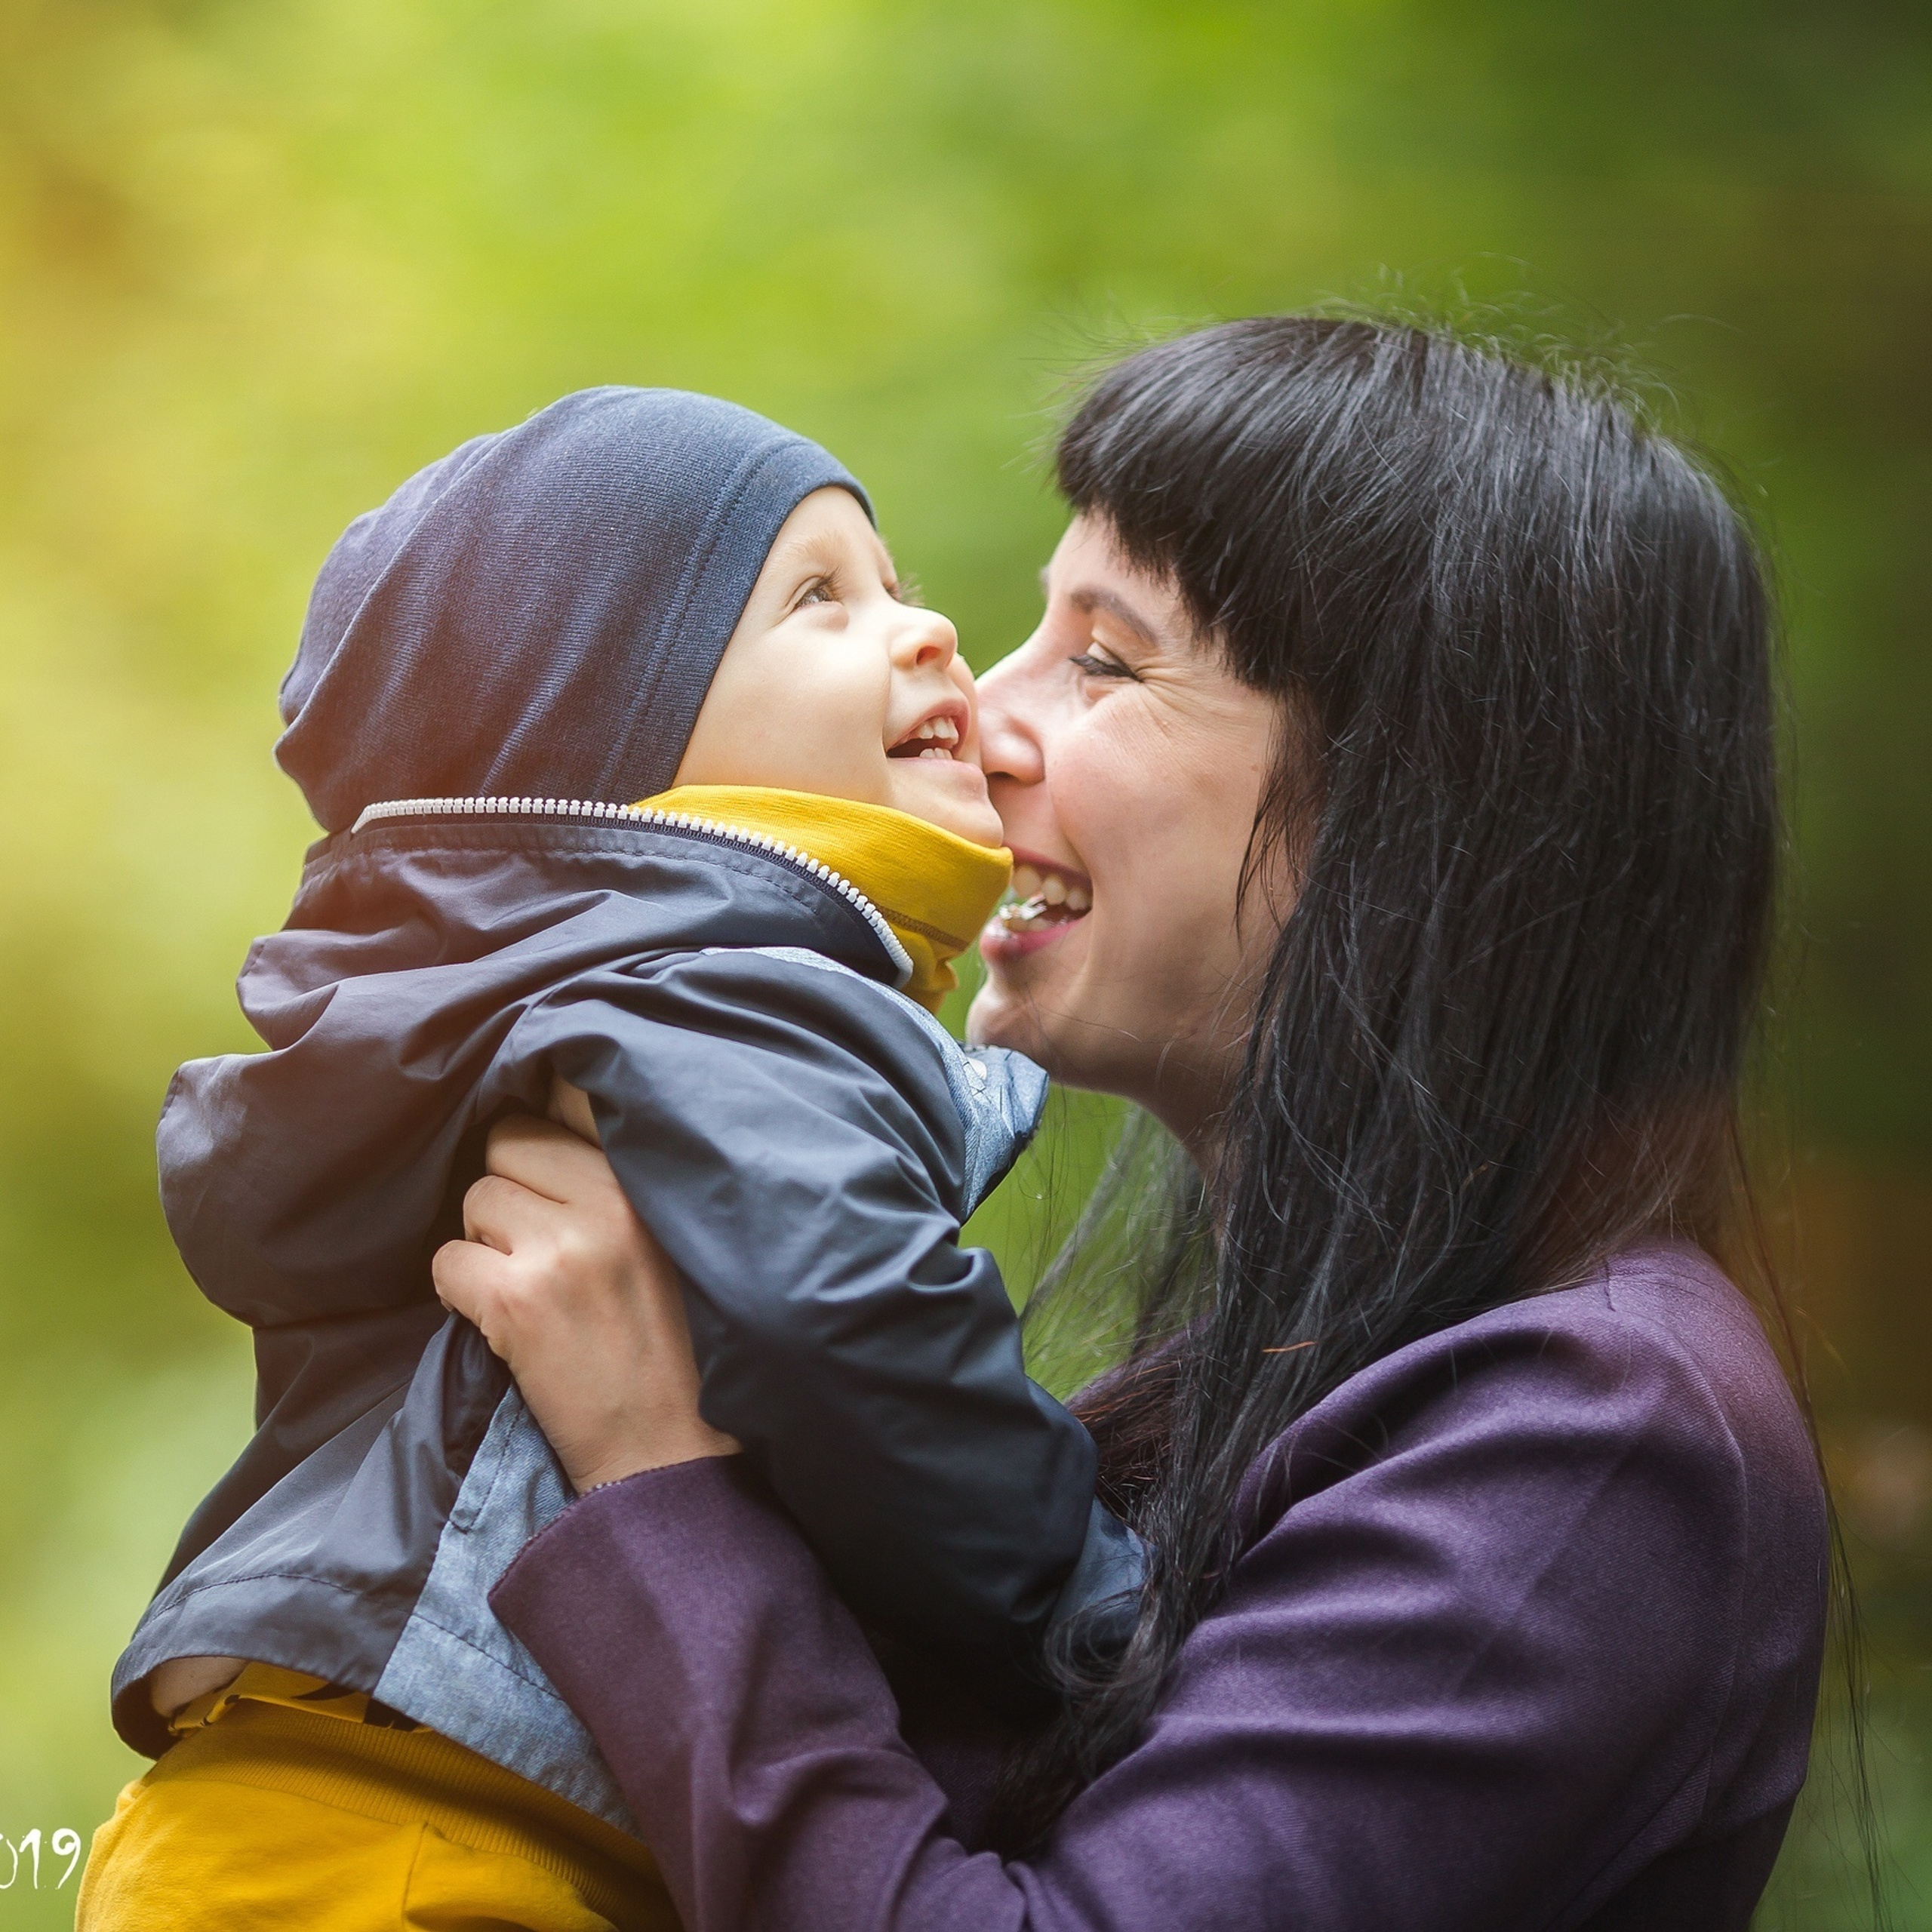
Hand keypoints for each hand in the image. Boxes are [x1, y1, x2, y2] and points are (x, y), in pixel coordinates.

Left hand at [431, 1114, 739, 1491]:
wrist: (672, 1450)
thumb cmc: (675, 1345)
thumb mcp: (669, 1236)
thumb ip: (618, 1177)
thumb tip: (553, 1099)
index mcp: (650, 1179)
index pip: (569, 1100)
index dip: (543, 1131)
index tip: (544, 1168)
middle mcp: (609, 1200)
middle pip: (509, 1143)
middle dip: (509, 1190)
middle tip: (539, 1246)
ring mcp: (561, 1248)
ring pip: (474, 1201)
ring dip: (485, 1243)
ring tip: (531, 1287)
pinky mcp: (518, 1302)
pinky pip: (447, 1263)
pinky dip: (461, 1293)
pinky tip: (504, 1321)